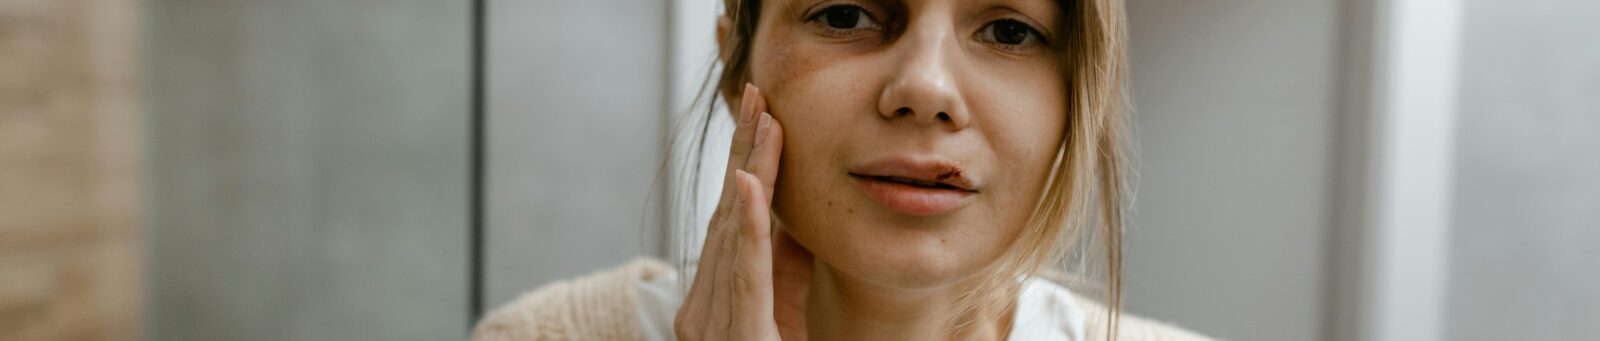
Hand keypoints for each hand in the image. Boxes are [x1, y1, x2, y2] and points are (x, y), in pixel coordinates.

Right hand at [674, 84, 812, 339]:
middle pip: (725, 214)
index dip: (742, 163)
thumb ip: (780, 270)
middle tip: (755, 94)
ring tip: (766, 121)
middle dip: (741, 149)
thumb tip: (791, 220)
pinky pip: (745, 269)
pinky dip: (748, 221)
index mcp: (707, 302)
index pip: (727, 221)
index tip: (759, 116)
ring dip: (751, 170)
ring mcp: (713, 323)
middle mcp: (701, 308)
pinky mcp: (741, 334)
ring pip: (734, 231)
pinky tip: (750, 181)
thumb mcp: (780, 312)